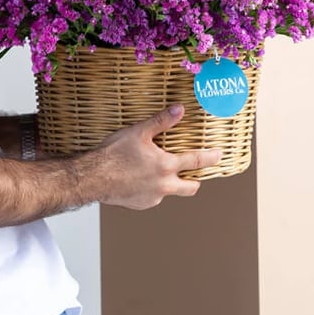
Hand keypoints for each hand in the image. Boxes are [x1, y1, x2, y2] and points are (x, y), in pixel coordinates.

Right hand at [88, 104, 221, 209]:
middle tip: (196, 174)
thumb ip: (161, 121)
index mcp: (166, 166)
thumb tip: (179, 109)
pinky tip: (139, 178)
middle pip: (191, 187)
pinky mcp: (141, 204)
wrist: (94, 177)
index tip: (219, 155)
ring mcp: (153, 197)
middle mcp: (164, 185)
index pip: (196, 162)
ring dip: (169, 183)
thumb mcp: (139, 132)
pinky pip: (152, 196)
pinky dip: (151, 188)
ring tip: (156, 171)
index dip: (210, 157)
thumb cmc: (115, 154)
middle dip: (196, 181)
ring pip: (170, 191)